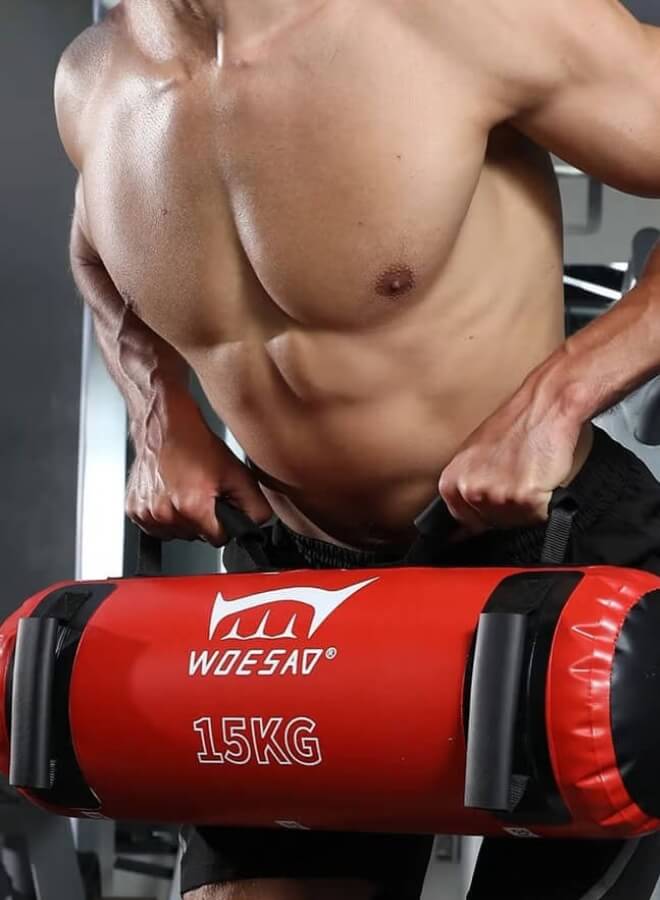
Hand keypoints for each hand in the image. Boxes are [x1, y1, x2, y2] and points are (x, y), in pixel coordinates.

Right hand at [126, 396, 271, 545]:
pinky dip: (165, 514)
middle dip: (203, 519)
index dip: (224, 522)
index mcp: (191, 506)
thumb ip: (254, 506)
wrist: (164, 425)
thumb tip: (256, 527)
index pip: (218, 539)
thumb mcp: (237, 473)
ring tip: (186, 490)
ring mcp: (146, 513)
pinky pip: (157, 527)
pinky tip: (170, 493)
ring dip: (183, 518)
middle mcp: (164, 513)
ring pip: (176, 534)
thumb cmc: (196, 444)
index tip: (219, 504)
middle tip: (202, 491)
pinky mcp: (133, 510)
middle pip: (196, 537)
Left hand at [438, 380, 581, 534]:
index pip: (465, 522)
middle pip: (493, 524)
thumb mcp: (476, 456)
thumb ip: (466, 487)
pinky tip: (542, 476)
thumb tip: (461, 528)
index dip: (486, 512)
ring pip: (517, 523)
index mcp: (452, 482)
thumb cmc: (516, 425)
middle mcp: (470, 490)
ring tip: (530, 473)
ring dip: (529, 506)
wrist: (546, 404)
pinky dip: (547, 502)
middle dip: (509, 508)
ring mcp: (495, 495)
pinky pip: (539, 517)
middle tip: (519, 475)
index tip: (498, 494)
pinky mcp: (524, 498)